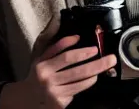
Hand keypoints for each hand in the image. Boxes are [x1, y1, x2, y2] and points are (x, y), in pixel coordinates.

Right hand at [0, 15, 116, 108]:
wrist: (27, 97)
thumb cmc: (38, 72)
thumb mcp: (42, 56)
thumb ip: (58, 45)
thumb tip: (77, 37)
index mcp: (44, 66)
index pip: (67, 58)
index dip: (82, 53)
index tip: (95, 49)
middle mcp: (49, 81)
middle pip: (78, 72)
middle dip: (98, 65)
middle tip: (111, 59)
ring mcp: (54, 95)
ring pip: (80, 84)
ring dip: (94, 75)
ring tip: (103, 68)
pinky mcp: (59, 105)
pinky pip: (77, 92)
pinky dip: (85, 85)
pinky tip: (90, 79)